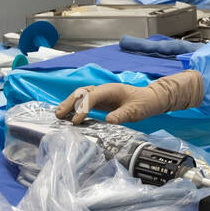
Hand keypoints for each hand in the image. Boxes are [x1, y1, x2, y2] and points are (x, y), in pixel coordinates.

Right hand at [54, 71, 204, 125]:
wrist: (150, 99)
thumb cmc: (144, 103)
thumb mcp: (136, 110)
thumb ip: (122, 115)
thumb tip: (109, 121)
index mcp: (111, 89)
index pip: (92, 96)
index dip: (82, 108)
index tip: (76, 121)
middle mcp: (103, 89)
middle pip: (81, 92)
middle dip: (69, 103)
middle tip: (58, 115)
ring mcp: (101, 94)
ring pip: (80, 96)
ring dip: (69, 104)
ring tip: (58, 116)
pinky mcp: (100, 101)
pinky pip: (84, 102)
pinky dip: (75, 107)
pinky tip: (68, 116)